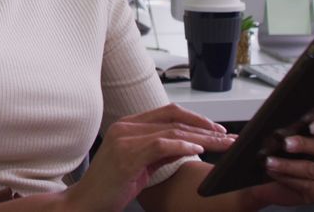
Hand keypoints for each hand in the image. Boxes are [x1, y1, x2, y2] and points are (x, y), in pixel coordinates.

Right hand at [67, 104, 235, 211]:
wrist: (85, 202)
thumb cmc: (110, 186)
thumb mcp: (141, 164)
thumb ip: (161, 152)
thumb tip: (189, 145)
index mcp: (129, 125)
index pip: (169, 112)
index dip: (197, 119)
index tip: (218, 131)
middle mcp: (126, 126)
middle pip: (174, 119)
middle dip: (206, 128)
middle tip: (228, 138)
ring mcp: (125, 139)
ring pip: (172, 131)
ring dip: (202, 138)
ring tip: (221, 145)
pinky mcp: (126, 155)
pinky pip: (161, 145)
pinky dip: (182, 146)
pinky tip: (198, 150)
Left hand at [243, 102, 313, 206]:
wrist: (270, 180)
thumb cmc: (279, 152)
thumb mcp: (283, 135)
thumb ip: (287, 127)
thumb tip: (279, 128)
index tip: (311, 126)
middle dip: (303, 144)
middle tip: (285, 143)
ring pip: (312, 168)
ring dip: (287, 164)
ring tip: (269, 161)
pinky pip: (305, 185)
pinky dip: (286, 177)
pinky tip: (273, 172)